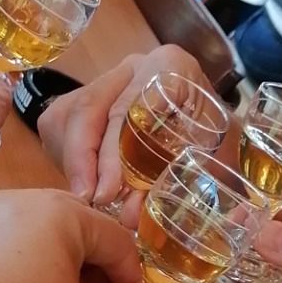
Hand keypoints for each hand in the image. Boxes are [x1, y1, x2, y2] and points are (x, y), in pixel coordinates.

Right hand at [39, 44, 207, 203]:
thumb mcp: (214, 158)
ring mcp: (109, 78)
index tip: (108, 192)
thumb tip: (143, 216)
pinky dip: (69, 159)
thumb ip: (183, 184)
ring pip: (69, 114)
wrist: (215, 128)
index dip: (111, 154)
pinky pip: (62, 124)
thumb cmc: (219, 143)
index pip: (127, 108)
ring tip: (84, 198)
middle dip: (82, 160)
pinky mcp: (91, 95)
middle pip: (89, 107)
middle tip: (89, 201)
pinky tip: (83, 184)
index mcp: (170, 67)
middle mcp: (135, 66)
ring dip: (72, 161)